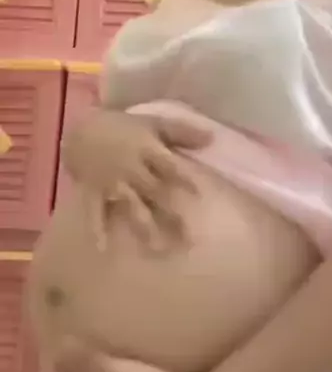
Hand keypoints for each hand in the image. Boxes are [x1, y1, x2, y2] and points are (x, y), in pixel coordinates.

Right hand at [62, 107, 211, 248]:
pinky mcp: (94, 192)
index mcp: (147, 150)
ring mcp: (112, 183)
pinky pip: (95, 212)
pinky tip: (102, 249)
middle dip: (171, 213)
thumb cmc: (122, 126)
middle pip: (155, 193)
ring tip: (157, 249)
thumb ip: (181, 132)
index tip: (199, 196)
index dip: (183, 179)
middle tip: (188, 239)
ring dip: (145, 227)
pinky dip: (96, 229)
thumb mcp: (153, 122)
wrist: (80, 129)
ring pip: (132, 207)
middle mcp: (131, 169)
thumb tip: (212, 137)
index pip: (169, 166)